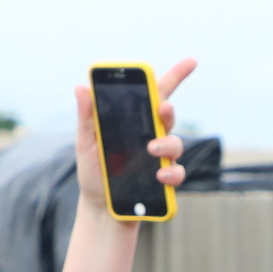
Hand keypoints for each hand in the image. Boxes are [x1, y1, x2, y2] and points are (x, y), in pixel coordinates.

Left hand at [71, 58, 196, 218]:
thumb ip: (87, 117)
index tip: (191, 61)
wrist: (100, 209)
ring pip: (175, 143)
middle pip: (168, 116)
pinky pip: (177, 173)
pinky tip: (160, 176)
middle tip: (162, 109)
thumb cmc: (94, 173)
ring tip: (151, 149)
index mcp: (134, 121)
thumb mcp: (86, 143)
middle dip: (168, 110)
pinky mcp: (165, 181)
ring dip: (167, 144)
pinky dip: (171, 174)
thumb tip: (81, 87)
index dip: (176, 75)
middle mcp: (152, 136)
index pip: (157, 93)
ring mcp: (161, 158)